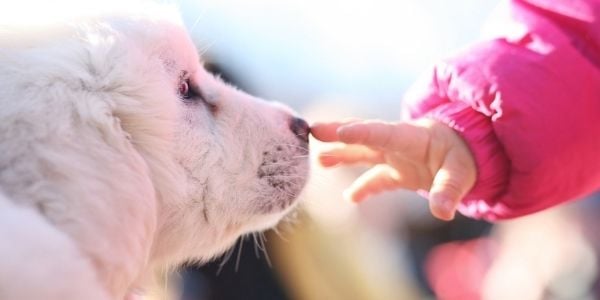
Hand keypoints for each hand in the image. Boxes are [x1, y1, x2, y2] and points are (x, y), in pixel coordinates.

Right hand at [311, 119, 476, 220]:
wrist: (468, 152)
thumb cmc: (465, 156)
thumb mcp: (463, 172)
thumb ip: (450, 190)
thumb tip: (441, 212)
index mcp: (412, 137)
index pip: (384, 133)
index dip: (362, 132)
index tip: (340, 132)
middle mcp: (398, 145)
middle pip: (364, 138)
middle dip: (338, 133)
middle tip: (313, 130)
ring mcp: (396, 158)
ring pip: (363, 154)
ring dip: (342, 155)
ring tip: (319, 160)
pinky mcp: (397, 172)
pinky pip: (375, 179)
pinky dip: (362, 188)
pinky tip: (349, 198)